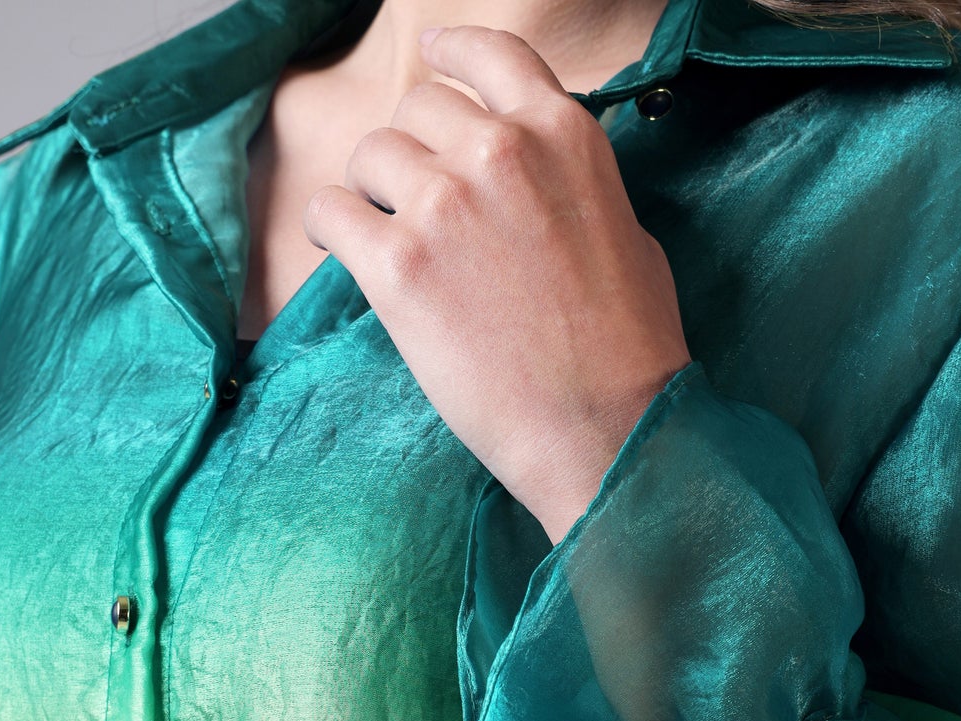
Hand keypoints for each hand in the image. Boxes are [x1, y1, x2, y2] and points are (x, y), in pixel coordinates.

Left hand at [304, 24, 690, 543]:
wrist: (604, 427)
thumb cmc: (629, 350)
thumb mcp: (625, 232)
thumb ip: (571, 185)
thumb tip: (540, 185)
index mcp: (561, 134)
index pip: (489, 56)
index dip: (451, 54)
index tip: (432, 56)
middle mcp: (499, 151)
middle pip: (420, 108)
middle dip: (416, 150)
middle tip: (420, 202)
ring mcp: (443, 204)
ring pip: (370, 153)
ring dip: (373, 190)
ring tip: (387, 236)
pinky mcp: (397, 267)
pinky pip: (331, 212)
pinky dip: (331, 227)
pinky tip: (344, 250)